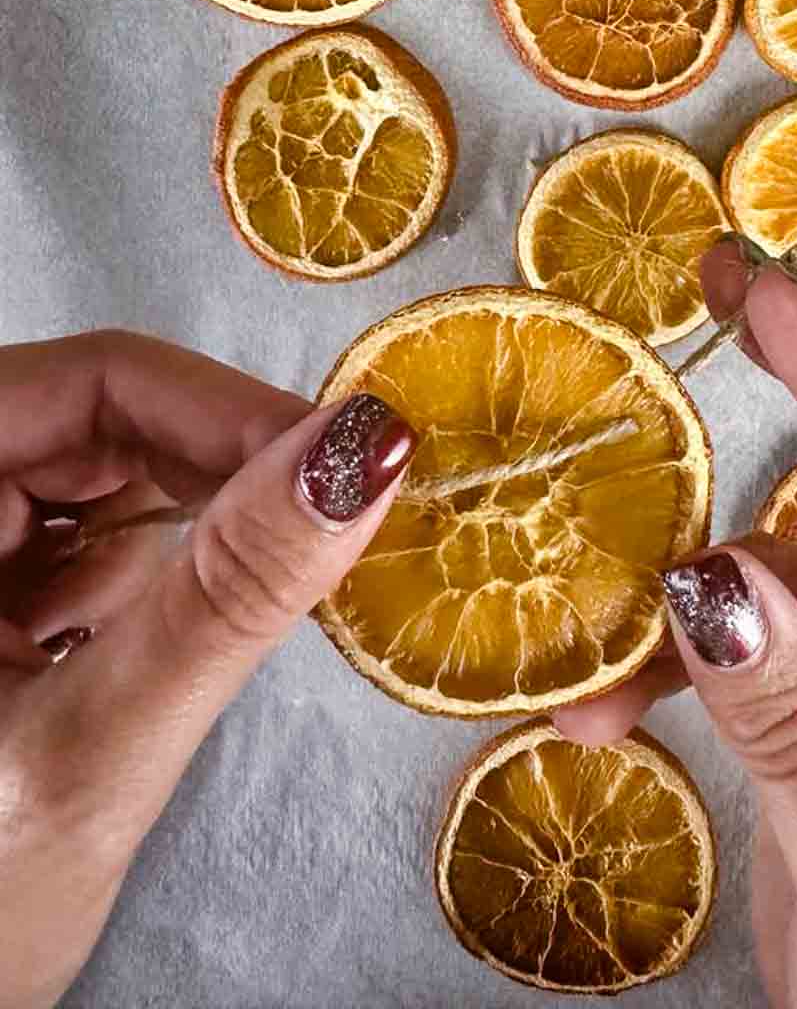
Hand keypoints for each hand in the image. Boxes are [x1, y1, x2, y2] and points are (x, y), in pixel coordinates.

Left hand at [0, 331, 415, 1008]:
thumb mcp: (91, 753)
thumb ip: (226, 598)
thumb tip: (371, 449)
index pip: (90, 382)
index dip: (227, 407)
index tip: (353, 459)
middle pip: (100, 414)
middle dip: (224, 460)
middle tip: (338, 514)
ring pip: (102, 467)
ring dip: (200, 511)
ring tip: (267, 579)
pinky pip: (87, 531)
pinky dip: (162, 562)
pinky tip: (191, 619)